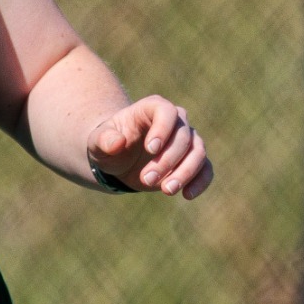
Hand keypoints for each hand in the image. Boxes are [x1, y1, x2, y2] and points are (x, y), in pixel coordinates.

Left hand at [86, 96, 213, 198]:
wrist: (118, 159)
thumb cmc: (108, 144)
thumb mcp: (97, 142)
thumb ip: (104, 140)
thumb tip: (117, 143)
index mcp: (151, 108)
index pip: (166, 111)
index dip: (163, 129)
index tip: (151, 149)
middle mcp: (174, 121)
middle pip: (183, 136)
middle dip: (167, 160)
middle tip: (146, 180)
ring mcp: (186, 140)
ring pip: (198, 152)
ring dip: (185, 172)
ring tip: (166, 190)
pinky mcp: (192, 160)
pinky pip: (206, 168)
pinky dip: (201, 181)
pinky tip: (187, 195)